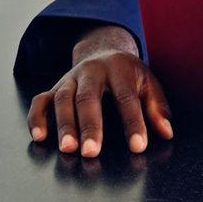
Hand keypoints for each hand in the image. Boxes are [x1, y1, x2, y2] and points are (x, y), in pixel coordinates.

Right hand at [28, 25, 172, 156]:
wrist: (102, 51)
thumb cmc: (128, 74)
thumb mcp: (148, 83)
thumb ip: (157, 107)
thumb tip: (166, 132)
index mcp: (118, 68)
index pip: (126, 97)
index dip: (132, 122)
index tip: (137, 146)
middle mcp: (91, 71)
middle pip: (88, 97)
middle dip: (89, 125)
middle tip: (91, 151)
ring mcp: (70, 78)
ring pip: (62, 99)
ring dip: (64, 125)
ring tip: (68, 149)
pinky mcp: (54, 88)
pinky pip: (41, 101)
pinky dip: (37, 118)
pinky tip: (39, 137)